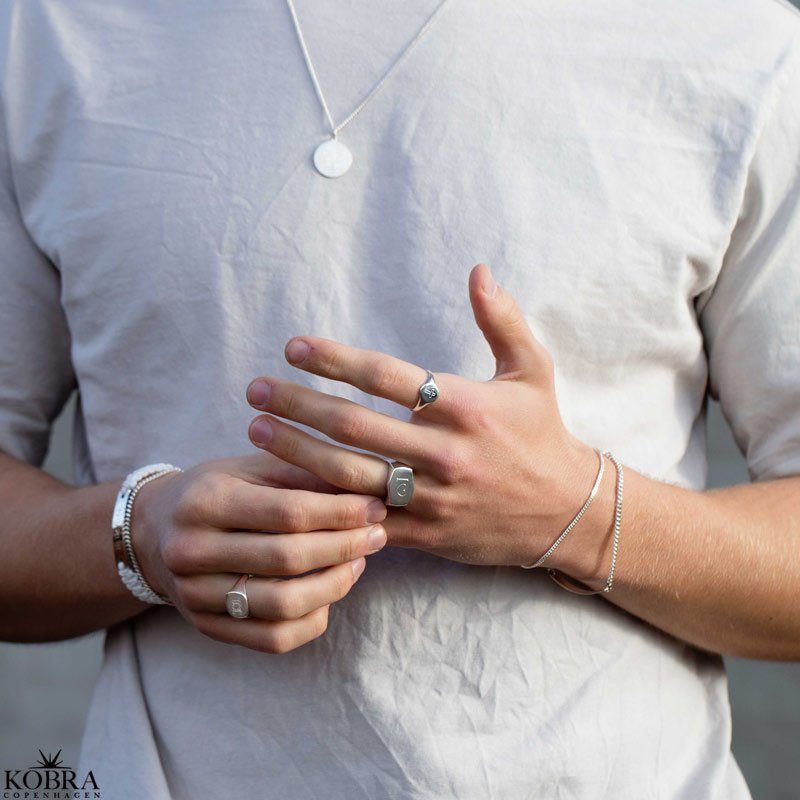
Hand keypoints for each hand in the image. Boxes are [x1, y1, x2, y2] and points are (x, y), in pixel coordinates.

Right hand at [131, 452, 387, 652]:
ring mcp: (195, 596)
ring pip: (283, 605)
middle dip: (345, 546)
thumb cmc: (217, 489)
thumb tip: (368, 482)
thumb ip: (304, 473)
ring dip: (335, 585)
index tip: (377, 506)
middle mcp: (191, 551)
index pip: (290, 512)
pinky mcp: (207, 627)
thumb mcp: (252, 467)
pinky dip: (314, 619)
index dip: (342, 513)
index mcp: (205, 501)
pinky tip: (332, 592)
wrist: (155, 531)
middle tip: (379, 534)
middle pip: (288, 559)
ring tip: (360, 562)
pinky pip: (273, 638)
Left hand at [246, 264, 606, 570]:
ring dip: (296, 452)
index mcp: (465, 406)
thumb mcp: (533, 371)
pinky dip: (327, 505)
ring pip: (350, 474)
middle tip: (255, 390)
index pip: (386, 376)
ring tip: (255, 432)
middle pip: (354, 425)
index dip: (335, 360)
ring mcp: (432, 497)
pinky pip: (366, 520)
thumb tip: (477, 269)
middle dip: (297, 405)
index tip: (294, 348)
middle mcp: (444, 452)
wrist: (567, 513)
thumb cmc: (543, 435)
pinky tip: (289, 488)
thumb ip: (501, 319)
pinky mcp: (426, 533)